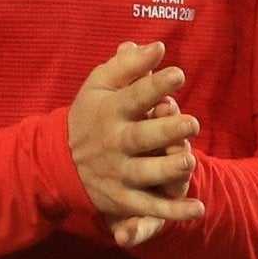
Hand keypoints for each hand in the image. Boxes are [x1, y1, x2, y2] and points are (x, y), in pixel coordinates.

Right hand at [68, 41, 204, 232]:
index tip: (178, 73)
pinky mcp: (123, 198)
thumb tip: (156, 46)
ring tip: (189, 161)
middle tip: (192, 123)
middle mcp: (114, 143)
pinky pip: (149, 207)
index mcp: (110, 111)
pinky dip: (173, 212)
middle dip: (165, 130)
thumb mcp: (99, 85)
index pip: (133, 97)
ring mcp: (118, 172)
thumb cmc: (91, 114)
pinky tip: (199, 209)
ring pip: (145, 173)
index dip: (155, 85)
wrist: (58, 159)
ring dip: (167, 169)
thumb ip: (126, 65)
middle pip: (141, 137)